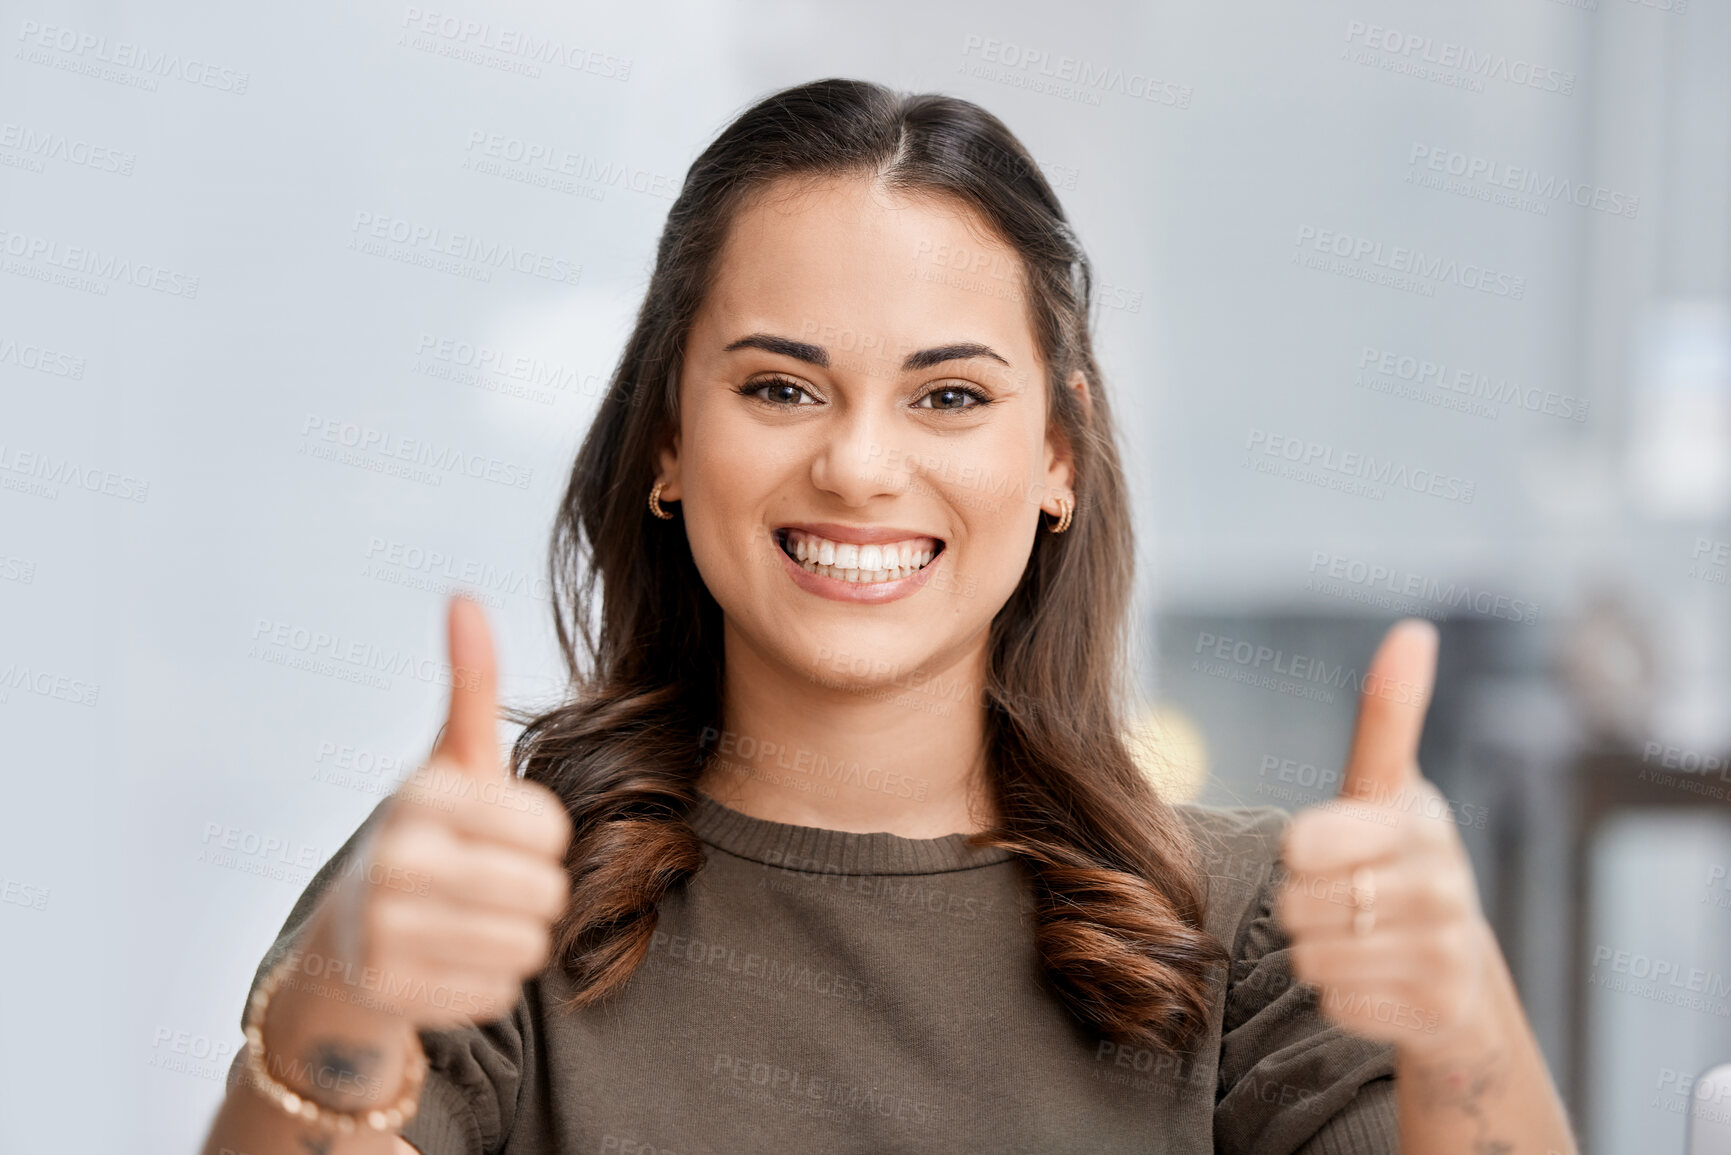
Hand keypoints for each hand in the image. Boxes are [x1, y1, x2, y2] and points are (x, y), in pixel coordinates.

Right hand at [298, 595, 573, 1029]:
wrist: (348, 934)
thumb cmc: (427, 834)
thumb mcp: (452, 760)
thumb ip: (470, 684)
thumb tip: (464, 598)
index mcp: (420, 794)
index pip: (547, 828)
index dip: (538, 836)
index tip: (497, 833)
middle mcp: (394, 859)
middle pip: (543, 893)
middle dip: (533, 892)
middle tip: (490, 884)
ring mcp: (383, 930)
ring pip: (526, 947)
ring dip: (514, 939)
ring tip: (470, 920)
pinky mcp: (387, 992)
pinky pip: (497, 992)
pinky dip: (486, 981)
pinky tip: (447, 960)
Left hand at [1274, 618, 1491, 1055]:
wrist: (1455, 965)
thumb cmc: (1395, 855)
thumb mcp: (1385, 788)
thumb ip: (1388, 714)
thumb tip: (1413, 630)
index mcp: (1418, 818)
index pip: (1309, 841)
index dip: (1300, 851)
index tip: (1318, 850)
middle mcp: (1443, 882)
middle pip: (1296, 903)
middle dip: (1304, 905)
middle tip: (1344, 898)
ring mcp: (1446, 948)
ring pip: (1311, 957)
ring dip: (1318, 952)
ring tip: (1361, 937)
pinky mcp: (1437, 1008)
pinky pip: (1335, 1002)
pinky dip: (1342, 996)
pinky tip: (1378, 980)